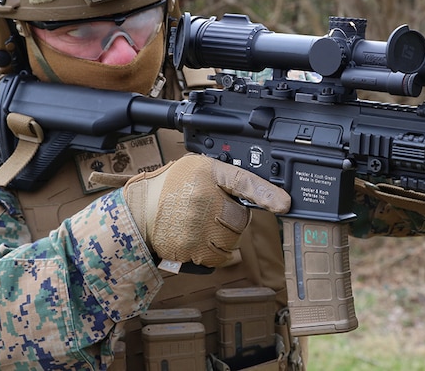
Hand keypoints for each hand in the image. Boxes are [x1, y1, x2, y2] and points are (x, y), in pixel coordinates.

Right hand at [123, 154, 290, 267]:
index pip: (243, 182)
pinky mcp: (190, 250)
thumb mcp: (199, 167)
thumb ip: (228, 176)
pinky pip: (218, 258)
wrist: (140, 211)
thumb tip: (262, 193)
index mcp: (208, 174)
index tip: (284, 204)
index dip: (266, 194)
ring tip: (204, 224)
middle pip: (240, 220)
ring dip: (224, 237)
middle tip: (215, 210)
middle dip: (233, 218)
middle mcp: (203, 200)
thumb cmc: (173, 186)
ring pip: (231, 241)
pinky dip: (213, 252)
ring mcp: (196, 228)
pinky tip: (198, 239)